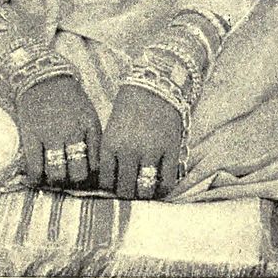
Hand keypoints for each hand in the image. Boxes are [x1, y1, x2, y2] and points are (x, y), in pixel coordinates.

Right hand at [16, 75, 101, 189]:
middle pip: (78, 173)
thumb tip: (95, 169)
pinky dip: (35, 178)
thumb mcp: (89, 115)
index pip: (96, 165)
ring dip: (56, 181)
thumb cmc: (69, 98)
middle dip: (75, 181)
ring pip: (57, 174)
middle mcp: (72, 133)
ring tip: (53, 178)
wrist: (43, 76)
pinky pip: (34, 167)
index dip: (93, 177)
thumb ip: (94, 140)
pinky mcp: (31, 136)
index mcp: (89, 128)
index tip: (87, 178)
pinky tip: (35, 180)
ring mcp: (51, 136)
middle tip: (69, 179)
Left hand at [99, 85, 181, 199]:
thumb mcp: (112, 128)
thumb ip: (111, 154)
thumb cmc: (130, 105)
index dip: (110, 189)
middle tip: (130, 192)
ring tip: (144, 191)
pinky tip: (159, 187)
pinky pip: (166, 182)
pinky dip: (163, 190)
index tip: (114, 188)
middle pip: (124, 190)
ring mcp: (151, 151)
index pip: (105, 182)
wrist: (155, 82)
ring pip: (145, 190)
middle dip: (126, 195)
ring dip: (143, 194)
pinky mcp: (171, 150)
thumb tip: (109, 182)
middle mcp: (128, 150)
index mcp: (110, 143)